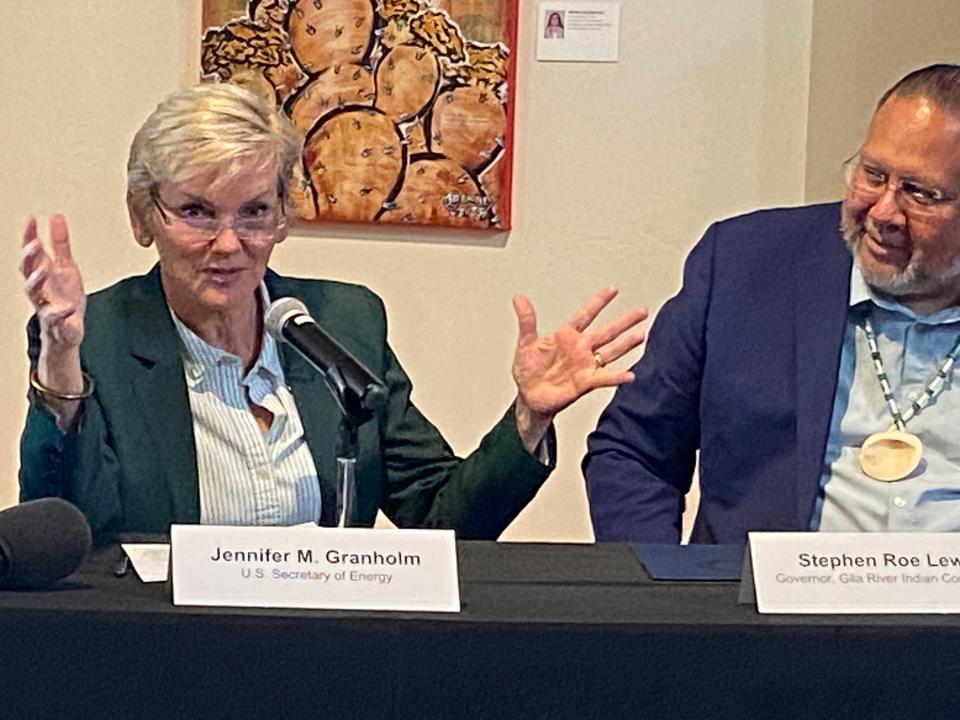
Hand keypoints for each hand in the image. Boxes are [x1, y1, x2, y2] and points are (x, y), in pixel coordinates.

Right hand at [20, 215, 85, 347]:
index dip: (29, 236)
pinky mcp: (58, 323)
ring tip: (44, 270)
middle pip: (27, 271)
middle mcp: (39, 289)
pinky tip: (69, 307)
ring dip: (36, 281)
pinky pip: (56, 318)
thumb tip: (56, 217)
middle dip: (29, 258)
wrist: (67, 330)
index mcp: (42, 273)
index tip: (31, 218)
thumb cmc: (64, 296)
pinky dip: (61, 313)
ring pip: (34, 294)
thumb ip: (60, 244)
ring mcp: (46, 305)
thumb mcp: (65, 267)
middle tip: (34, 244)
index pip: (31, 253)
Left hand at [511, 287, 646, 450]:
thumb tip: (519, 298)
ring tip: (641, 335)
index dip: (598, 303)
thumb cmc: (528, 371)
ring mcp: (585, 365)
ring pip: (610, 352)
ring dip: (626, 344)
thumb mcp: (525, 344)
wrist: (529, 397)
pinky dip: (617, 377)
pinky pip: (604, 378)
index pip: (585, 315)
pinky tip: (630, 375)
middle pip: (606, 331)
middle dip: (624, 321)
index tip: (613, 290)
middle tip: (642, 311)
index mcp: (566, 336)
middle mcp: (580, 349)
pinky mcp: (585, 383)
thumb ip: (526, 321)